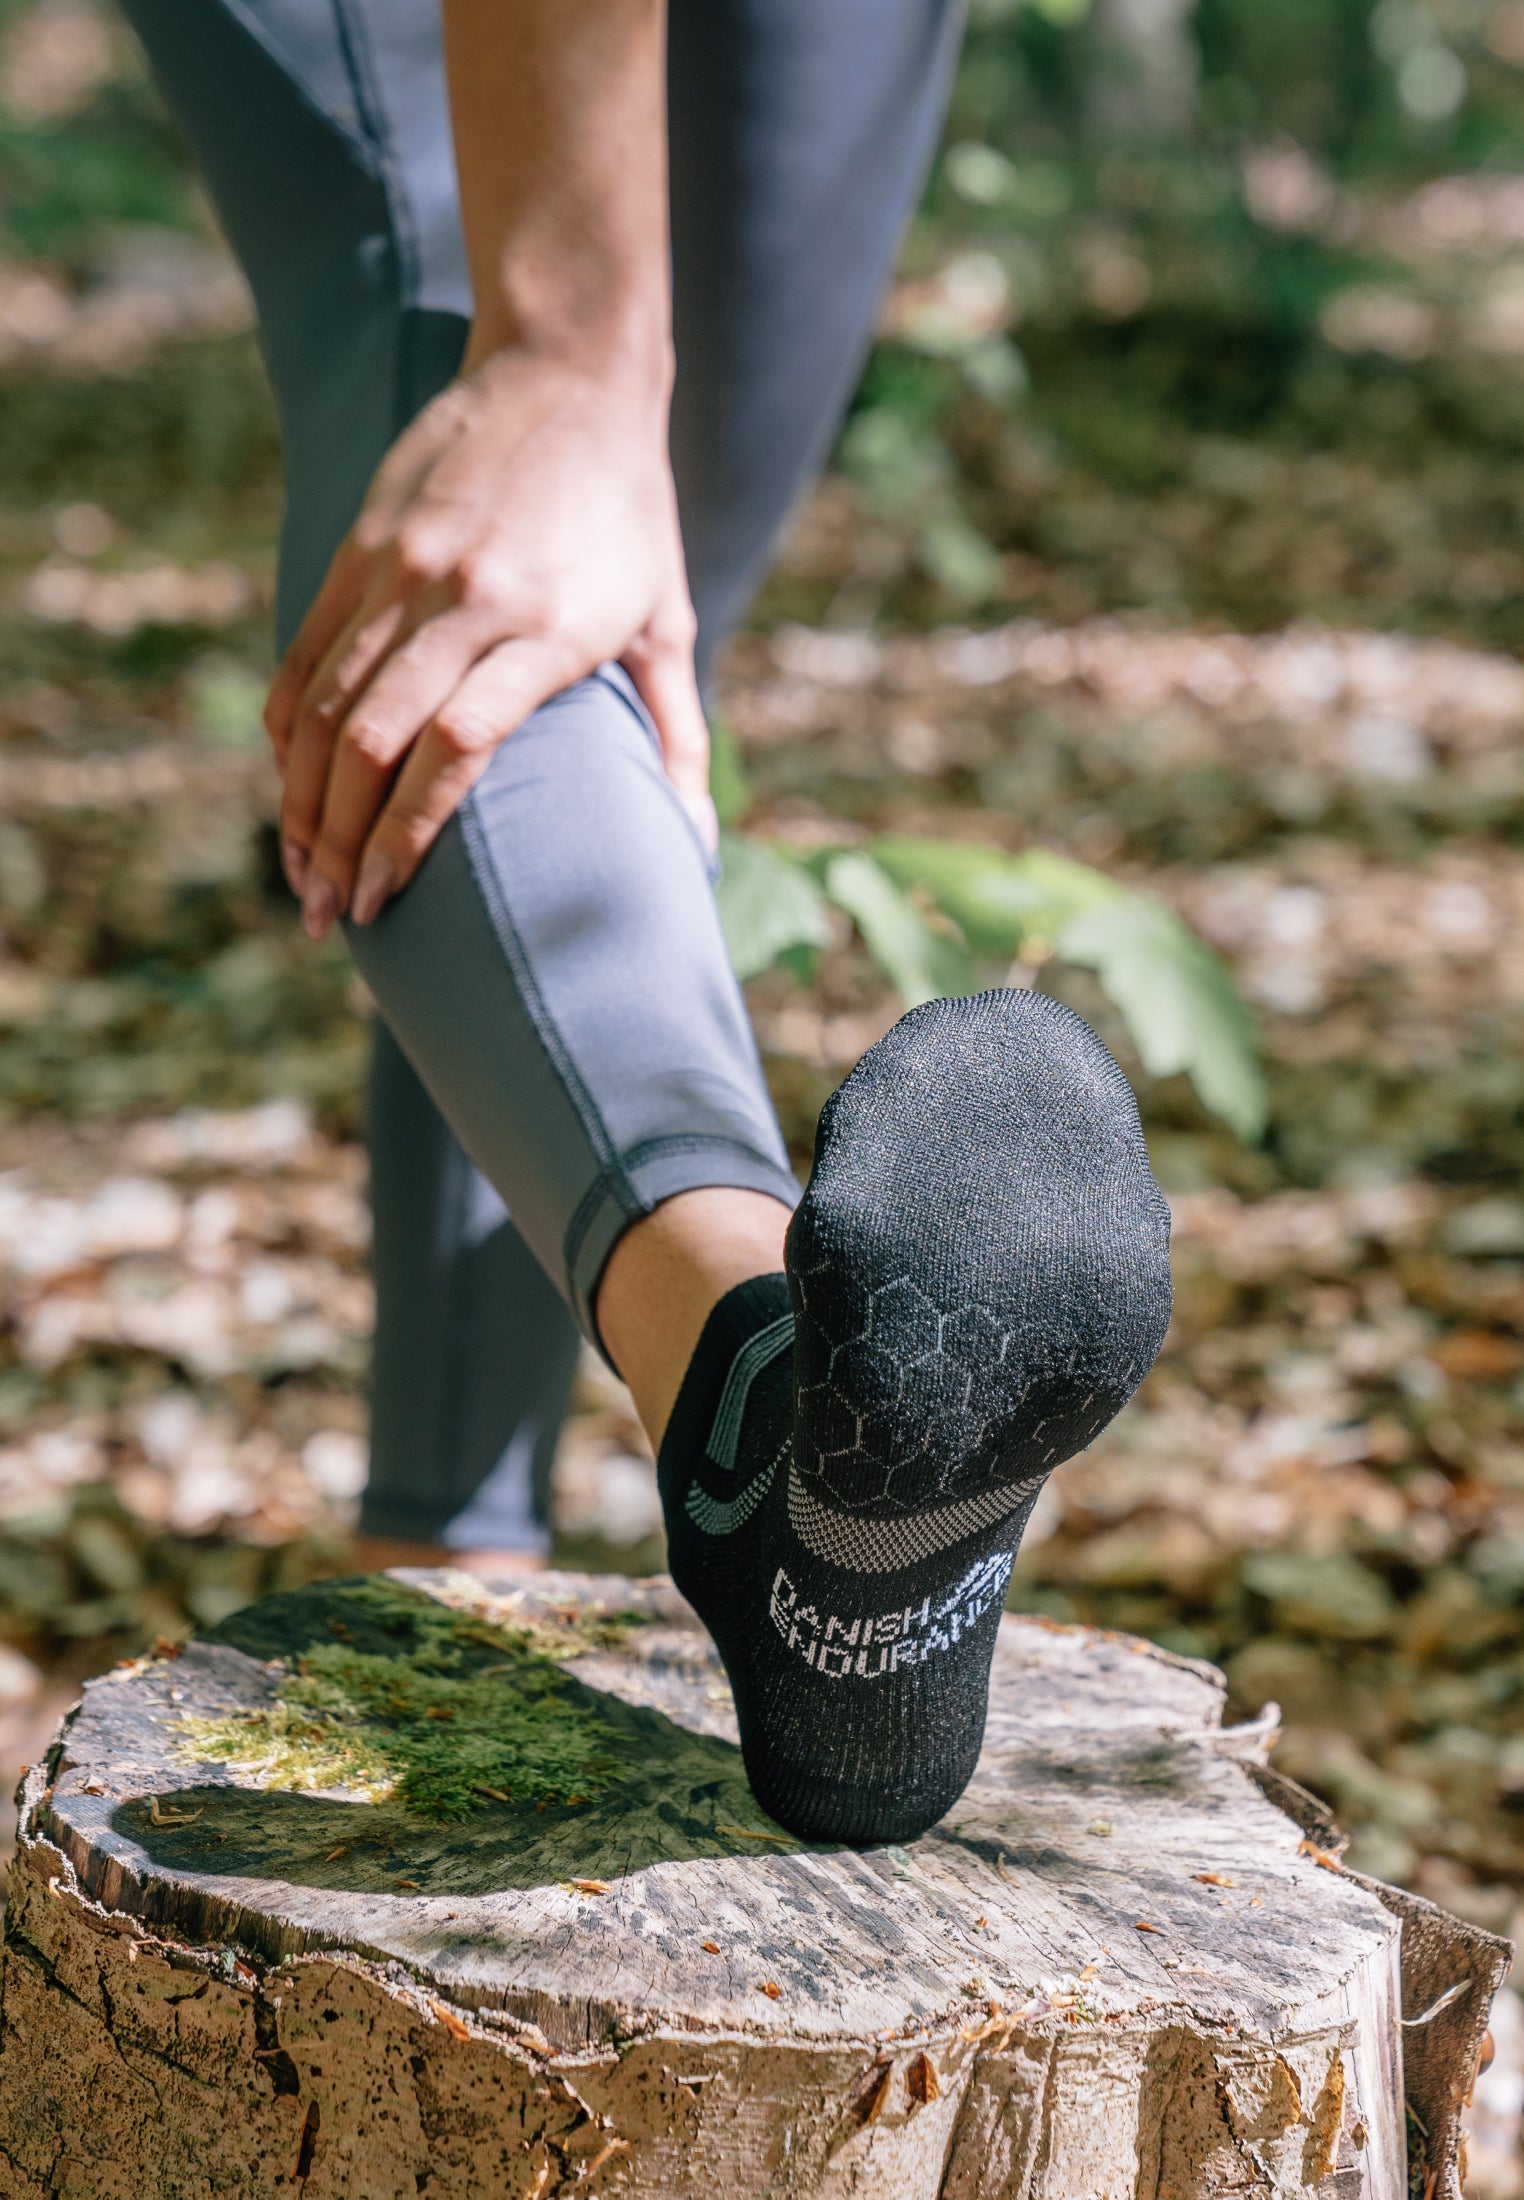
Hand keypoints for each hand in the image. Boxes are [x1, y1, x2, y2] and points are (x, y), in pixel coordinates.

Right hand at [265, 350, 712, 938]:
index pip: (458, 747)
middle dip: (342, 842)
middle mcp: (466, 599)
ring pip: (325, 704)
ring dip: (303, 800)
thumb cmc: (630, 510)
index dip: (412, 832)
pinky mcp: (362, 545)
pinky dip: (290, 730)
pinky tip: (289, 787)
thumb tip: (701, 846)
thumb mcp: (667, 620)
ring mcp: (403, 569)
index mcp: (547, 629)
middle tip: (330, 917)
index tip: (390, 900)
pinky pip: (306, 654)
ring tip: (301, 873)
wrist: (567, 369)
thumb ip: (679, 734)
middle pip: (377, 739)